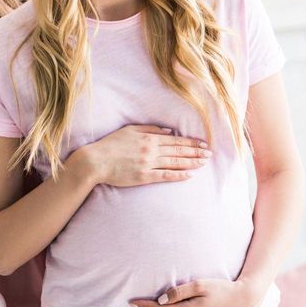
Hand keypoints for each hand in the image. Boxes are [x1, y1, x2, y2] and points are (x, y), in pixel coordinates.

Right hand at [78, 125, 209, 187]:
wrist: (95, 161)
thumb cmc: (110, 145)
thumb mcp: (129, 130)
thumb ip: (150, 129)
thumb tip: (169, 131)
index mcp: (148, 138)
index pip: (175, 140)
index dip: (191, 142)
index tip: (203, 143)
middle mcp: (151, 150)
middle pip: (179, 151)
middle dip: (196, 152)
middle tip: (209, 154)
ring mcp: (148, 164)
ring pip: (175, 163)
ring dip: (192, 162)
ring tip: (203, 163)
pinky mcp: (144, 177)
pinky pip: (165, 176)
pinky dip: (179, 175)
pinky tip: (189, 175)